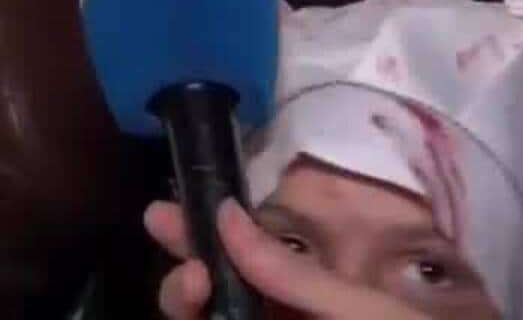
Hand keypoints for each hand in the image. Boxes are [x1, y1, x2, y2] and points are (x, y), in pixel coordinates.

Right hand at [146, 199, 431, 319]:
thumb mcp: (361, 311)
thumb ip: (292, 272)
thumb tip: (225, 213)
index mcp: (309, 299)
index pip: (244, 259)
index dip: (201, 234)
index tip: (162, 216)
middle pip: (211, 299)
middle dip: (186, 280)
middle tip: (192, 278)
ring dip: (187, 308)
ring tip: (195, 295)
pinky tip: (200, 317)